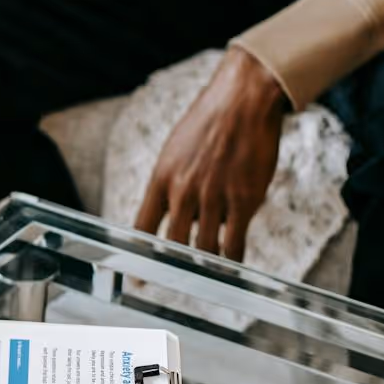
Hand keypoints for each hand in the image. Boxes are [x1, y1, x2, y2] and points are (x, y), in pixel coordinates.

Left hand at [134, 47, 288, 260]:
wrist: (243, 100)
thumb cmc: (209, 122)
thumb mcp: (175, 150)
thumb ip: (170, 183)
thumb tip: (169, 213)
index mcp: (162, 178)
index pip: (143, 227)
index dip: (140, 256)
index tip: (139, 276)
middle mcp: (184, 191)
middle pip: (174, 245)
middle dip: (175, 269)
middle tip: (179, 283)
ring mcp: (214, 197)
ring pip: (205, 249)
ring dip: (206, 266)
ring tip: (208, 277)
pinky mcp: (244, 200)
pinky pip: (235, 242)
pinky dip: (233, 260)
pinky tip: (233, 266)